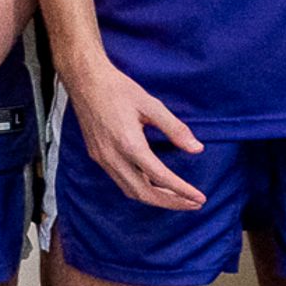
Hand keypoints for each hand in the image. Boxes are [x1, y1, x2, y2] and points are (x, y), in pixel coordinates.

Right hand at [64, 62, 203, 209]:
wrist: (85, 81)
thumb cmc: (118, 89)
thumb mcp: (152, 105)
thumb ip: (175, 129)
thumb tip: (197, 149)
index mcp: (129, 144)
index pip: (159, 177)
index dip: (182, 191)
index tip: (199, 198)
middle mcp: (113, 157)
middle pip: (144, 193)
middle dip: (170, 202)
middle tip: (192, 204)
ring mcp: (102, 159)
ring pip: (130, 191)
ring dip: (155, 199)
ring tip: (177, 198)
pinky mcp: (97, 156)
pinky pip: (120, 181)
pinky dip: (140, 189)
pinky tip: (153, 185)